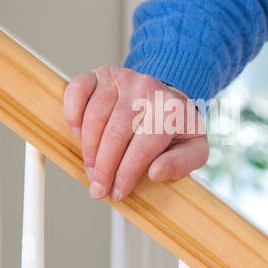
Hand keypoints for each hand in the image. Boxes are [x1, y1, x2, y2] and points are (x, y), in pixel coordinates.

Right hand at [63, 66, 208, 200]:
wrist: (171, 95)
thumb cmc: (178, 127)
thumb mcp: (195, 149)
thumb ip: (181, 164)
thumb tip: (155, 173)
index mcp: (172, 110)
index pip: (143, 148)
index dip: (126, 174)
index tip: (116, 193)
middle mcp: (146, 89)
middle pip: (115, 134)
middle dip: (103, 167)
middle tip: (98, 188)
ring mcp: (123, 78)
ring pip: (95, 117)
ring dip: (89, 149)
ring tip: (91, 169)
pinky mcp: (102, 73)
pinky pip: (78, 90)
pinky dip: (73, 114)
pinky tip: (79, 135)